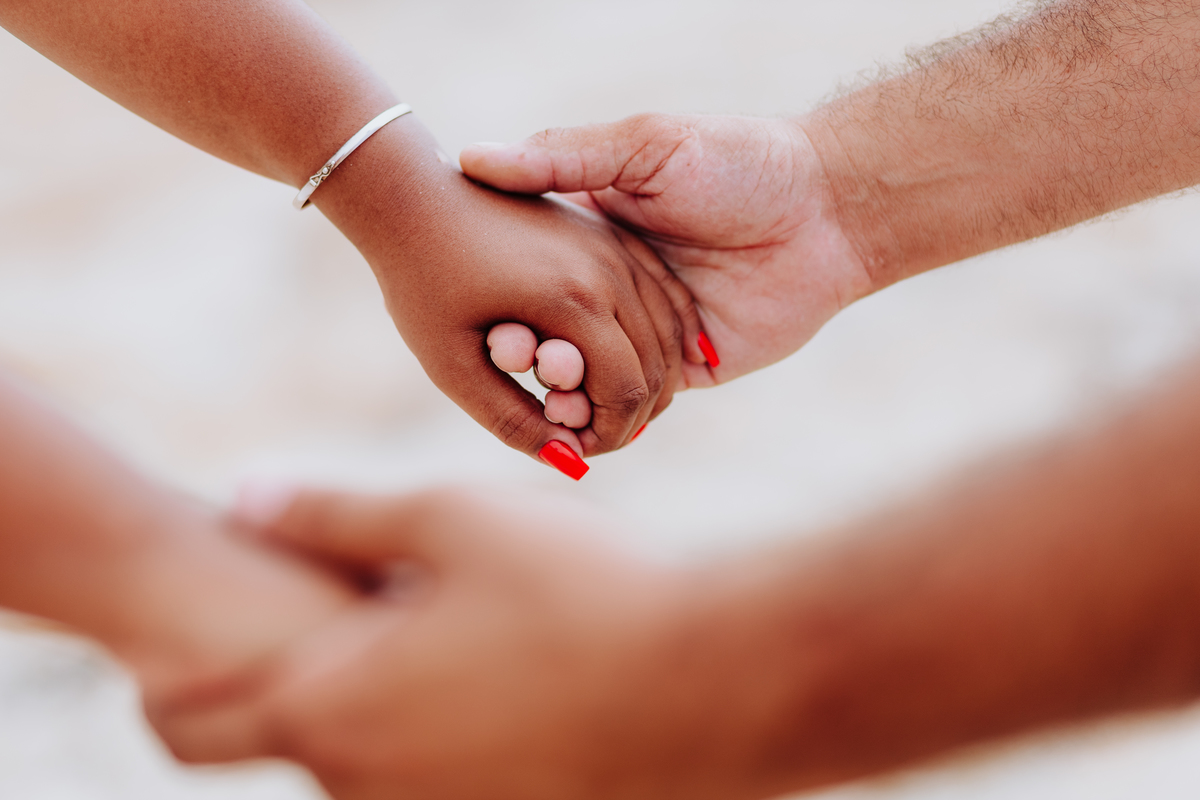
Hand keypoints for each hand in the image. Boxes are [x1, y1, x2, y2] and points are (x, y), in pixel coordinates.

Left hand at [154, 485, 769, 799]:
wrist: (710, 681)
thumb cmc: (574, 588)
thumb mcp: (447, 519)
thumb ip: (331, 512)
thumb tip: (245, 497)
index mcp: (332, 707)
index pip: (187, 722)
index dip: (157, 684)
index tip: (162, 649)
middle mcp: (369, 784)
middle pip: (274, 744)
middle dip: (264, 688)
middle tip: (312, 618)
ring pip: (356, 764)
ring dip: (356, 707)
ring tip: (411, 632)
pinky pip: (427, 779)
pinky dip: (423, 732)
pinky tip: (482, 670)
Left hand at [318, 125, 703, 474]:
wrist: (413, 195)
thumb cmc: (420, 283)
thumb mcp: (451, 365)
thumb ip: (511, 419)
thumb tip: (568, 462)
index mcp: (571, 301)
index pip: (627, 391)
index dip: (610, 435)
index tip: (578, 449)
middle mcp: (606, 268)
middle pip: (658, 366)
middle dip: (634, 414)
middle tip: (595, 435)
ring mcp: (614, 244)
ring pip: (670, 330)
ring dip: (653, 378)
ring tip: (611, 405)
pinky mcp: (610, 233)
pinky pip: (662, 294)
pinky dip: (660, 337)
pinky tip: (638, 363)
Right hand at [461, 114, 874, 385]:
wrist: (831, 209)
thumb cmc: (737, 161)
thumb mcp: (642, 146)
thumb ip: (561, 157)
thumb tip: (472, 158)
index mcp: (595, 235)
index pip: (529, 278)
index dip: (503, 297)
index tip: (483, 311)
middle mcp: (615, 288)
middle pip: (554, 334)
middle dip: (530, 352)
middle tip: (513, 356)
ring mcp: (650, 331)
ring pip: (592, 377)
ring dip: (566, 393)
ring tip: (551, 399)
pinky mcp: (689, 367)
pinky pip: (642, 403)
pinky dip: (613, 418)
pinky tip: (587, 424)